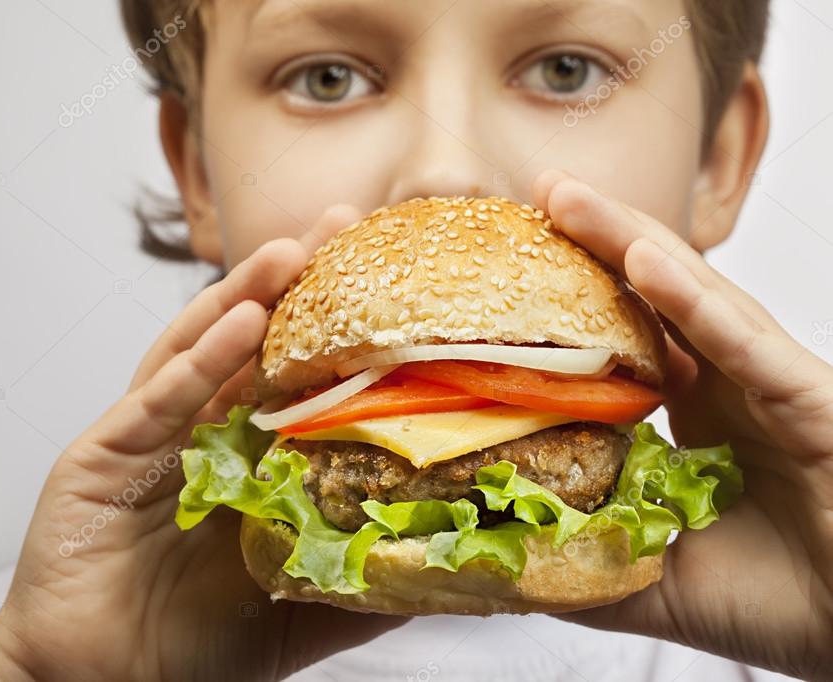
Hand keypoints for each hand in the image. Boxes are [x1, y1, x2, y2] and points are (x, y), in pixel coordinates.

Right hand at [0, 205, 406, 681]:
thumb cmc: (197, 646)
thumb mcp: (300, 605)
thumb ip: (364, 576)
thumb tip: (455, 565)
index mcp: (242, 458)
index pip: (290, 373)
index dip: (332, 324)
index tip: (385, 274)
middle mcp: (197, 434)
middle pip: (246, 343)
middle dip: (291, 282)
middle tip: (341, 225)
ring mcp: (149, 437)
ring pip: (198, 350)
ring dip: (243, 297)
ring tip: (290, 251)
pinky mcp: (104, 454)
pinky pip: (158, 398)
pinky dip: (199, 360)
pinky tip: (239, 323)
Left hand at [533, 170, 832, 678]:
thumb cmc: (778, 603)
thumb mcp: (651, 580)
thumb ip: (580, 561)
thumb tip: (497, 557)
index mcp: (694, 414)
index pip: (624, 338)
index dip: (572, 297)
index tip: (503, 265)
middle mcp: (730, 386)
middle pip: (652, 297)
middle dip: (594, 240)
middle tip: (534, 192)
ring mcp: (769, 386)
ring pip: (694, 299)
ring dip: (629, 242)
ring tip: (567, 198)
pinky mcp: (811, 403)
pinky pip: (747, 344)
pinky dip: (695, 302)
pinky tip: (644, 258)